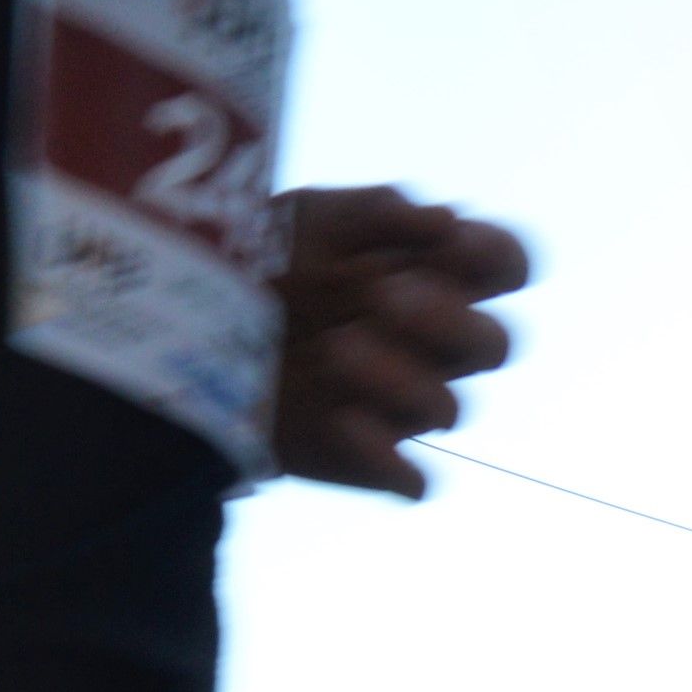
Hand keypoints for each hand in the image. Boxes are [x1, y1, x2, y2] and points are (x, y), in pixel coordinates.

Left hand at [272, 184, 529, 495]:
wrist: (185, 332)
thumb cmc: (260, 260)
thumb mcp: (309, 216)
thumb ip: (380, 212)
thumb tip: (445, 221)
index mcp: (434, 277)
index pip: (506, 269)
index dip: (497, 256)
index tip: (453, 243)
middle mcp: (432, 345)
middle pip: (494, 345)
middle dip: (448, 321)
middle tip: (382, 296)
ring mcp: (404, 404)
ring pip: (450, 410)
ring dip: (402, 380)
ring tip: (335, 348)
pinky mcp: (370, 460)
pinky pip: (411, 479)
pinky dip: (385, 457)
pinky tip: (339, 419)